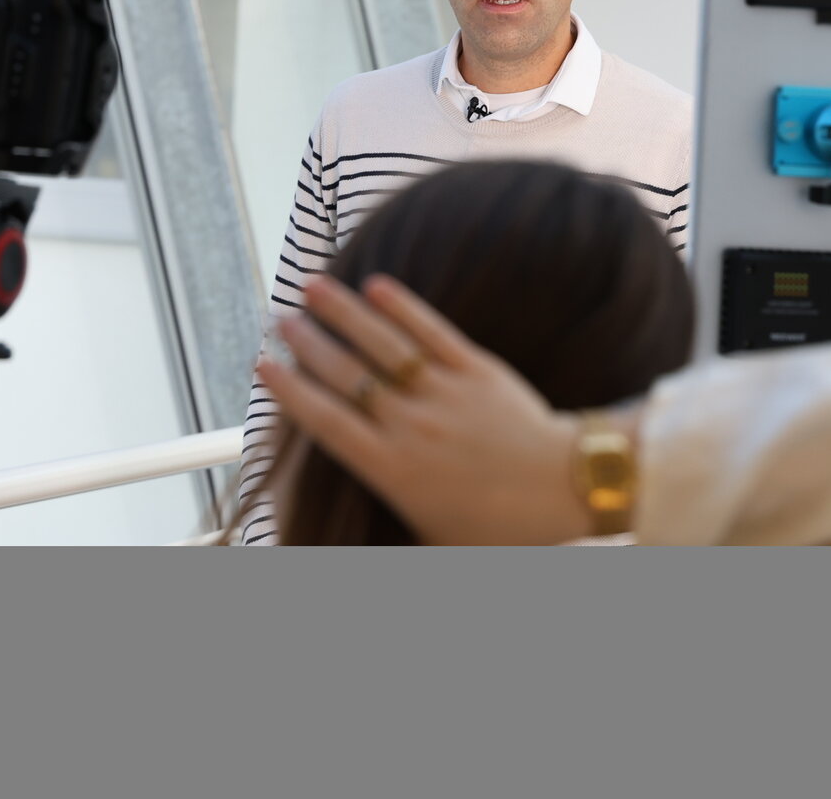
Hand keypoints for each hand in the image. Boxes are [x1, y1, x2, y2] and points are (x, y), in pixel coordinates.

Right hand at [259, 273, 594, 544]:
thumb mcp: (432, 540)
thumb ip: (386, 525)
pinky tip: (377, 285)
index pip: (328, 422)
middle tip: (280, 319)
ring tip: (313, 286)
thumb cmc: (500, 529)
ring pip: (384, 346)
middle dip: (309, 343)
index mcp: (394, 471)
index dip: (291, 391)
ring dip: (344, 313)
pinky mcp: (479, 372)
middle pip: (348, 376)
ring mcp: (446, 395)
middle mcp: (413, 427)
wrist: (567, 492)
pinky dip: (404, 307)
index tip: (263, 366)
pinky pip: (434, 333)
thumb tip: (335, 544)